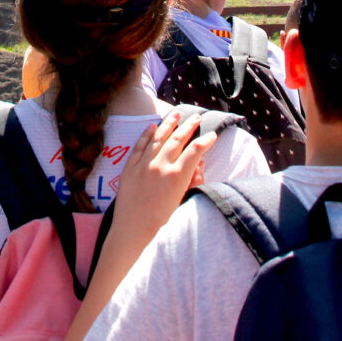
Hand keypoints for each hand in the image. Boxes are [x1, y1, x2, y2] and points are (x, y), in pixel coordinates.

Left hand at [109, 111, 216, 243]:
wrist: (133, 227)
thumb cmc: (162, 219)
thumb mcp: (183, 200)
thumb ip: (192, 181)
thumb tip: (198, 164)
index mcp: (177, 176)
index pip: (195, 151)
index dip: (205, 141)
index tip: (212, 135)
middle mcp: (160, 166)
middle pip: (177, 139)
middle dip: (188, 126)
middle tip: (196, 117)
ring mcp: (143, 164)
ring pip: (158, 137)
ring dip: (168, 124)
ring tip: (176, 113)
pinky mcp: (129, 166)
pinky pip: (139, 145)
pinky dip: (146, 134)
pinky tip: (152, 126)